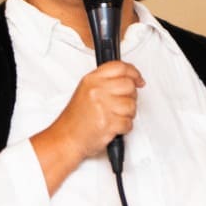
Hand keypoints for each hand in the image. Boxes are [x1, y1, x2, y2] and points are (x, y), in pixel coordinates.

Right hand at [30, 60, 144, 192]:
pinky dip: (124, 127)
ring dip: (127, 114)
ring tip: (115, 116)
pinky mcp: (108, 123)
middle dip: (130, 96)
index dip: (133, 72)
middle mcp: (96, 91)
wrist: (67, 138)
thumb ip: (105, 82)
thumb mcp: (86, 91)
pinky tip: (113, 126)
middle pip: (129, 85)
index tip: (138, 79)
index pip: (119, 67)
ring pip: (132, 105)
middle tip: (122, 103)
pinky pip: (129, 122)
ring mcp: (103, 107)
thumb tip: (129, 78)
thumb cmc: (76, 118)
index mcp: (91, 80)